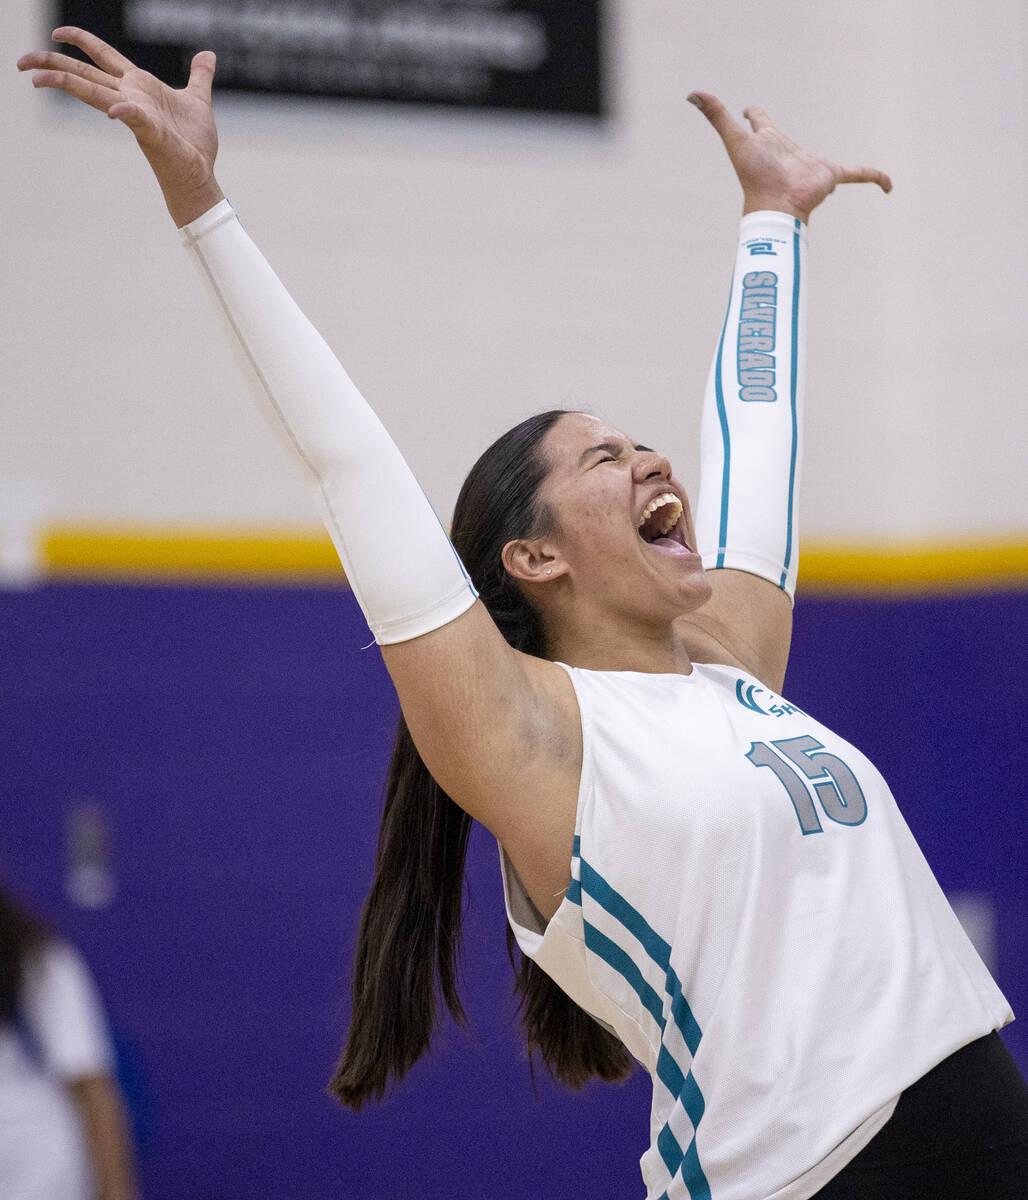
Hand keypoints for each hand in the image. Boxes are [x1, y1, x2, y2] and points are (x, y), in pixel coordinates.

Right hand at [18, 27, 223, 225]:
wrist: (202, 173)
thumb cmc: (196, 142)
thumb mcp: (198, 99)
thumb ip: (199, 76)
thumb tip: (207, 55)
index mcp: (139, 87)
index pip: (103, 57)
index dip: (81, 41)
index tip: (58, 31)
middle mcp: (131, 98)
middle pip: (86, 75)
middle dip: (53, 64)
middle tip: (21, 61)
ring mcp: (137, 115)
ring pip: (96, 94)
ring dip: (66, 84)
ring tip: (37, 79)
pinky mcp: (152, 132)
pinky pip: (136, 118)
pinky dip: (125, 112)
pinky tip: (114, 110)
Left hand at [688, 92, 890, 222]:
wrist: (776, 207)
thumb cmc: (755, 176)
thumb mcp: (735, 139)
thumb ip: (716, 115)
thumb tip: (691, 92)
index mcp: (769, 141)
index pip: (759, 122)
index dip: (754, 114)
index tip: (749, 109)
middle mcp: (789, 152)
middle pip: (783, 141)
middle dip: (777, 139)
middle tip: (771, 134)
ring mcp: (811, 165)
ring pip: (819, 162)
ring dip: (821, 168)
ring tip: (819, 177)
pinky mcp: (831, 175)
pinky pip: (858, 174)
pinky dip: (874, 177)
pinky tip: (888, 186)